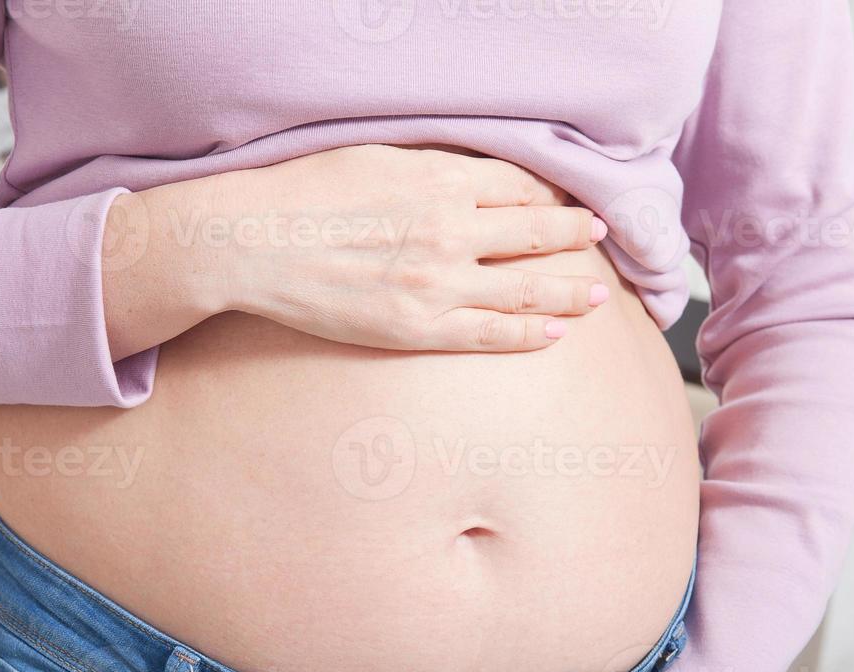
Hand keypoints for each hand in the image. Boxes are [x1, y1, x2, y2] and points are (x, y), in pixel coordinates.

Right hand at [102, 145, 607, 360]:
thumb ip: (428, 166)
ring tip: (598, 294)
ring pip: (527, 288)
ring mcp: (437, 283)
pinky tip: (557, 332)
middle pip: (537, 233)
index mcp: (442, 180)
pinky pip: (491, 334)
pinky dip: (531, 333)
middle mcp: (451, 230)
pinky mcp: (416, 328)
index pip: (520, 188)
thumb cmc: (302, 193)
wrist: (253, 244)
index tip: (567, 202)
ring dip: (570, 290)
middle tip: (601, 239)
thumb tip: (464, 174)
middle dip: (576, 236)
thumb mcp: (374, 156)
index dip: (551, 197)